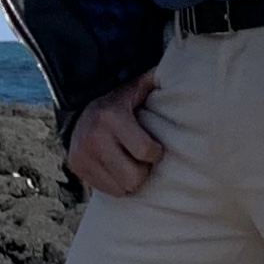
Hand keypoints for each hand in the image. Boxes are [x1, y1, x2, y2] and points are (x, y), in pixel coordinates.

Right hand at [67, 71, 162, 196]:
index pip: (146, 152)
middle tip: (142, 159)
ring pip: (122, 189)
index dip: (155, 153)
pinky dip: (116, 183)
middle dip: (143, 171)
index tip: (154, 147)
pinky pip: (107, 191)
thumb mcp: (137, 87)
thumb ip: (157, 82)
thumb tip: (186, 73)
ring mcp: (83, 155)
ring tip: (130, 163)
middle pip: (134, 178)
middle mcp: (94, 138)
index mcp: (112, 117)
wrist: (81, 106)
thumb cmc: (121, 99)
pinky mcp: (76, 167)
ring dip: (130, 180)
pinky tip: (117, 168)